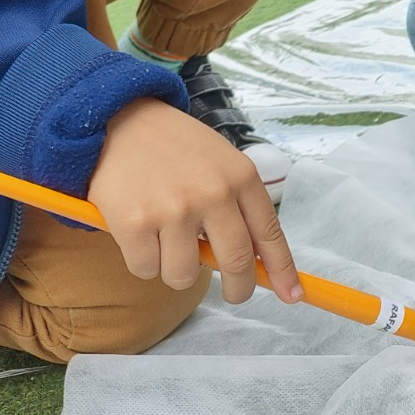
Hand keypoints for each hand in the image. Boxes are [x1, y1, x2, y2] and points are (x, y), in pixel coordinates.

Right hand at [87, 97, 300, 305]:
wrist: (122, 118)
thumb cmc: (175, 146)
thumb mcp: (221, 163)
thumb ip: (238, 206)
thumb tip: (253, 262)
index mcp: (240, 177)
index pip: (269, 234)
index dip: (282, 270)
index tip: (292, 295)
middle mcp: (212, 194)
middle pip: (235, 264)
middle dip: (238, 290)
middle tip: (233, 295)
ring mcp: (173, 210)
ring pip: (183, 275)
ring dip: (175, 270)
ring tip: (167, 240)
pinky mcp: (135, 223)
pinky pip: (145, 269)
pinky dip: (142, 260)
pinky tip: (139, 232)